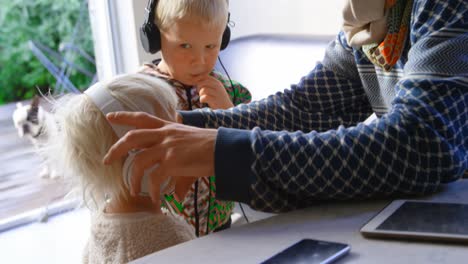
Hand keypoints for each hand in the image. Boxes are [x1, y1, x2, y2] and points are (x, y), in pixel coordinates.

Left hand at [102, 111, 216, 203]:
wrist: (224, 149)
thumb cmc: (211, 147)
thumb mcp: (190, 149)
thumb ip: (178, 170)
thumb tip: (175, 195)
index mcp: (168, 127)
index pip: (142, 118)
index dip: (124, 116)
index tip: (110, 116)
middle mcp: (165, 134)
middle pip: (132, 137)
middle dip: (116, 148)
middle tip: (106, 159)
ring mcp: (167, 147)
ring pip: (138, 161)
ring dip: (133, 178)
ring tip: (133, 190)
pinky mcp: (172, 161)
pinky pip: (154, 178)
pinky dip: (152, 191)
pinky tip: (156, 200)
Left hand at [196, 76, 233, 108]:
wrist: (227, 108)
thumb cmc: (218, 98)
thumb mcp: (214, 88)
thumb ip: (207, 83)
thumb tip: (195, 80)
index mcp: (216, 82)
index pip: (204, 76)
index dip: (199, 81)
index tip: (199, 87)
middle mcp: (217, 86)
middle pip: (202, 82)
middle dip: (198, 87)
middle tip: (200, 92)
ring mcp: (217, 93)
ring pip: (203, 90)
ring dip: (200, 94)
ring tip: (202, 97)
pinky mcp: (216, 100)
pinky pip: (204, 97)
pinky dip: (201, 99)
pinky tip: (203, 101)